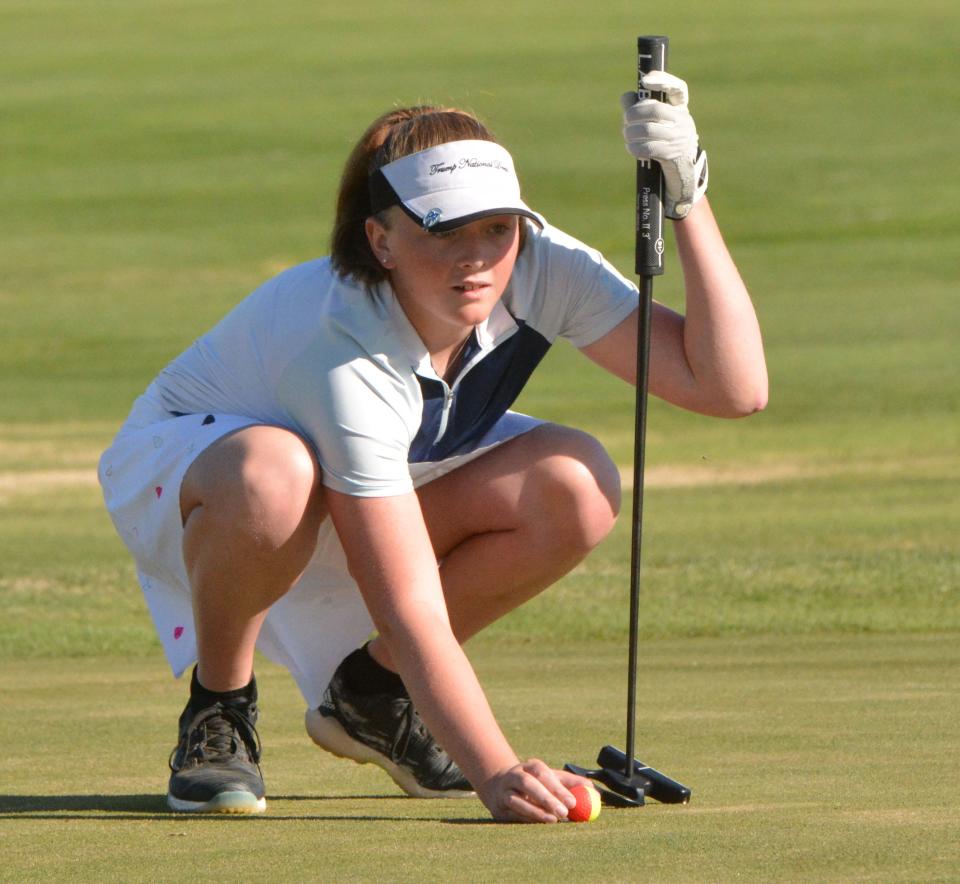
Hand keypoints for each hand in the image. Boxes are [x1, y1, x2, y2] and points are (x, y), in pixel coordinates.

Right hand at [476, 759, 592, 822]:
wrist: (499, 786)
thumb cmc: (535, 784)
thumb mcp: (552, 779)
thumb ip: (572, 784)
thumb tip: (595, 792)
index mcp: (529, 766)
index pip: (543, 773)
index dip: (558, 787)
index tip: (573, 802)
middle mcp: (514, 775)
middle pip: (528, 784)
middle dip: (546, 798)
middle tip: (564, 813)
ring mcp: (503, 791)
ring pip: (516, 800)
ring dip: (535, 811)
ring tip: (553, 821)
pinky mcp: (497, 807)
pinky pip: (512, 814)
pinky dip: (525, 819)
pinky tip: (537, 824)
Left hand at [620, 70, 708, 218]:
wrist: (679, 168)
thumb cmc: (664, 139)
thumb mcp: (656, 121)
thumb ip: (639, 105)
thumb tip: (627, 97)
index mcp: (680, 108)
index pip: (678, 89)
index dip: (663, 81)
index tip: (645, 81)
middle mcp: (683, 121)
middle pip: (655, 110)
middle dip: (634, 114)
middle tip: (626, 119)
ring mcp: (678, 139)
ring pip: (648, 130)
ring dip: (630, 132)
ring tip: (627, 135)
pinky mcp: (671, 155)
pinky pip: (647, 148)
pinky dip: (634, 147)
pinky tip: (631, 146)